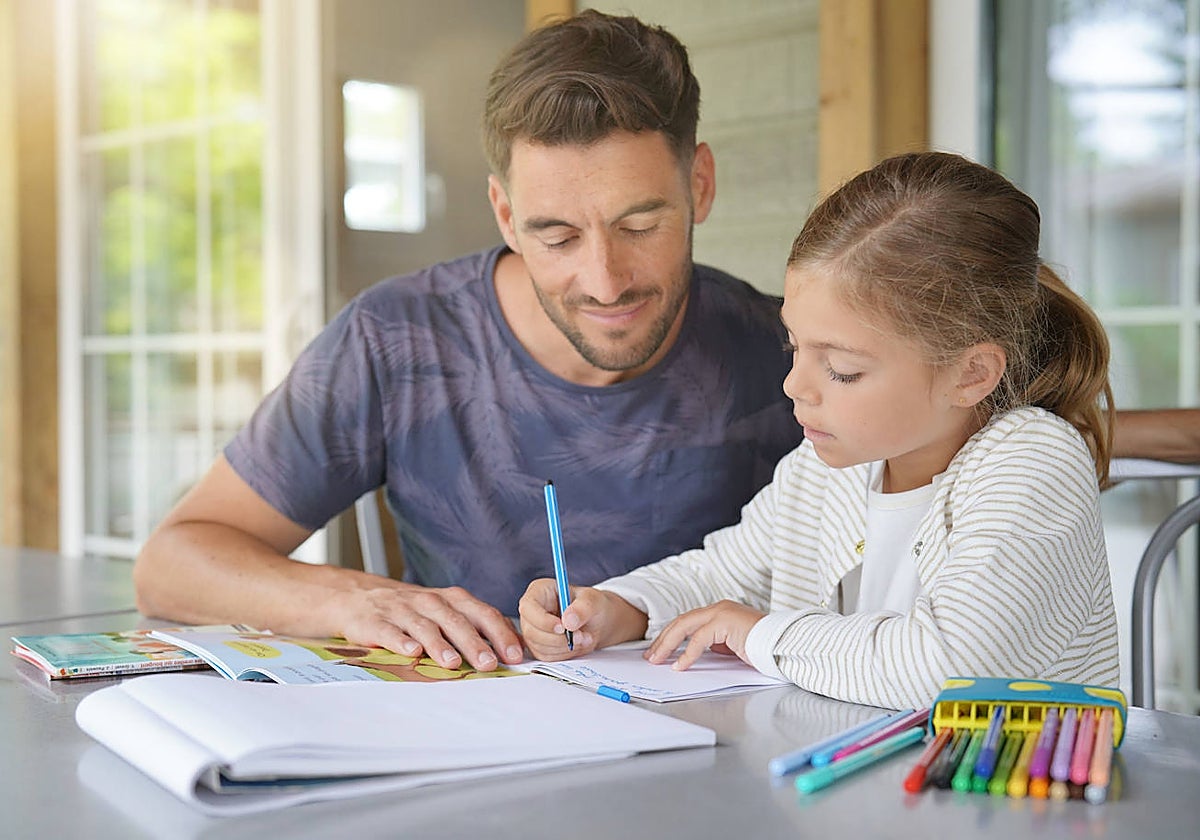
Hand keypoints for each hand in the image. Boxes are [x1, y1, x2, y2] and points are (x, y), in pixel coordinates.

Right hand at [330, 582, 523, 671]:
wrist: (358, 597)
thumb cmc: (412, 611)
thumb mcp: (445, 612)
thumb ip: (477, 627)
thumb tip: (515, 649)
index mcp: (452, 599)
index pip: (482, 613)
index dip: (500, 633)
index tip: (513, 655)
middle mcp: (430, 602)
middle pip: (456, 621)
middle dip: (474, 643)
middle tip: (489, 663)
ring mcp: (402, 610)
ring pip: (425, 627)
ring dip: (440, 645)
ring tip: (453, 663)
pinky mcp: (376, 622)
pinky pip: (390, 631)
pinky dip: (401, 641)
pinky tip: (411, 653)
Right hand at [518, 579, 647, 660]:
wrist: (597, 621)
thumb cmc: (591, 605)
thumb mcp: (593, 600)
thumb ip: (582, 608)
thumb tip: (568, 621)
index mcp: (539, 592)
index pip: (528, 607)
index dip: (542, 620)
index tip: (562, 628)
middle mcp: (532, 611)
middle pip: (531, 631)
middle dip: (558, 639)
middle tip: (581, 636)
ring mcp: (533, 630)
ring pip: (539, 646)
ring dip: (564, 647)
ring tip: (585, 638)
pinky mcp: (539, 646)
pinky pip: (546, 656)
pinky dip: (565, 654)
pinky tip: (577, 644)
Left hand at [644, 600, 764, 670]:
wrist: (784, 644)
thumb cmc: (764, 648)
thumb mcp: (732, 647)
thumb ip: (715, 646)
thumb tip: (694, 656)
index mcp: (720, 612)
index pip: (687, 622)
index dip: (670, 636)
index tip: (659, 651)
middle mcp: (718, 608)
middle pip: (681, 622)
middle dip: (663, 639)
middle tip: (650, 656)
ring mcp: (721, 613)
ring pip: (685, 626)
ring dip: (668, 644)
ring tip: (657, 659)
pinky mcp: (725, 622)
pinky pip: (699, 639)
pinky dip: (688, 654)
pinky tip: (680, 666)